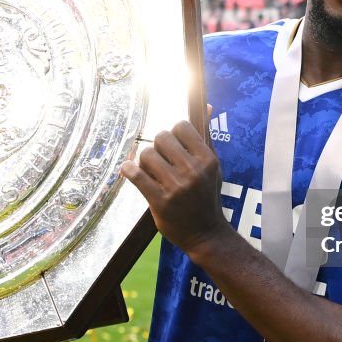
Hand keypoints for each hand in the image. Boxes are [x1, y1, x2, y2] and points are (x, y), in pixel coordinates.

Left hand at [120, 120, 227, 257]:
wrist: (206, 234)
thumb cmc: (207, 196)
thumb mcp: (212, 167)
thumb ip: (205, 137)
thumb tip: (207, 106)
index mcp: (208, 159)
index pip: (182, 126)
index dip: (173, 133)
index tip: (172, 145)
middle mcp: (193, 171)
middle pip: (161, 137)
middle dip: (157, 146)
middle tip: (160, 159)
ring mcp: (176, 187)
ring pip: (146, 155)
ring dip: (144, 162)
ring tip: (151, 171)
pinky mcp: (160, 201)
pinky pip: (136, 176)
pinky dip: (128, 170)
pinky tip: (128, 170)